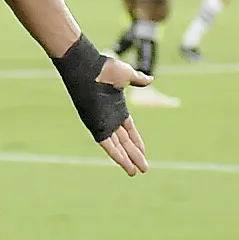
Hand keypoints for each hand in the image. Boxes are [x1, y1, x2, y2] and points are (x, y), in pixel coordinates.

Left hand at [97, 55, 150, 175]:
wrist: (88, 66)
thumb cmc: (105, 68)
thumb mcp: (127, 74)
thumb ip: (138, 80)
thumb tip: (150, 80)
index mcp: (117, 108)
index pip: (130, 131)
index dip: (138, 142)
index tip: (144, 152)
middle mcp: (110, 118)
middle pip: (125, 142)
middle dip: (135, 155)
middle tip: (144, 168)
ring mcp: (103, 122)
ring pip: (118, 147)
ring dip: (127, 160)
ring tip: (135, 172)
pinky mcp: (96, 125)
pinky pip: (107, 144)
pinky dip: (116, 155)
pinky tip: (125, 165)